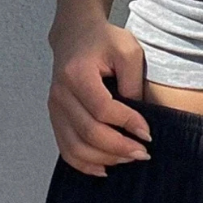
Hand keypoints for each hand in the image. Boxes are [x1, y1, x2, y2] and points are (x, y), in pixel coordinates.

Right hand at [47, 20, 152, 176]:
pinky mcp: (55, 117)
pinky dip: (84, 164)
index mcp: (78, 73)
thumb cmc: (104, 40)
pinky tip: (104, 168)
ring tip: (128, 159)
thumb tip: (138, 120)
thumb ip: (133, 83)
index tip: (148, 133)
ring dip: (104, 159)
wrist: (75, 34)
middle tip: (142, 153)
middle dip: (118, 148)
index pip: (102, 108)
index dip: (127, 124)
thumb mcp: (128, 50)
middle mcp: (61, 94)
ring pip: (75, 147)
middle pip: (88, 132)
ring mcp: (55, 108)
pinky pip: (66, 149)